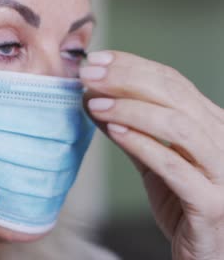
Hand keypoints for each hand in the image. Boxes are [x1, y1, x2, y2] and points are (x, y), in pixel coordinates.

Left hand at [81, 51, 223, 259]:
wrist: (205, 252)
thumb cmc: (183, 203)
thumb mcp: (156, 161)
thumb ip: (132, 131)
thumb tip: (96, 100)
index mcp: (212, 124)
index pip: (173, 82)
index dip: (133, 66)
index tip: (98, 60)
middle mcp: (223, 140)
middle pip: (175, 96)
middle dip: (127, 79)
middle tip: (90, 74)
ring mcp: (222, 172)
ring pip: (178, 126)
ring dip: (131, 109)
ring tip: (95, 103)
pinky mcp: (211, 203)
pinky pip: (175, 167)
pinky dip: (142, 144)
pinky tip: (114, 129)